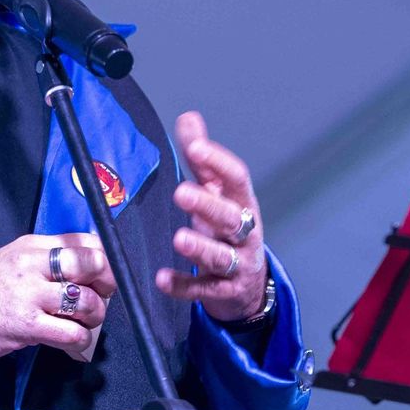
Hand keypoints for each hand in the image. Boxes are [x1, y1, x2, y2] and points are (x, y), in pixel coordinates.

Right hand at [0, 232, 115, 364]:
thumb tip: (83, 273)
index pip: (84, 241)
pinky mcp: (26, 326)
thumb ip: (43, 262)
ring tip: (83, 323)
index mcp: (31, 247)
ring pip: (86, 301)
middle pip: (92, 264)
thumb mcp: (10, 261)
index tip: (104, 275)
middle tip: (102, 297)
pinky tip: (70, 340)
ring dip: (94, 316)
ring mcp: (29, 295)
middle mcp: (32, 265)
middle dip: (107, 284)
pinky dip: (79, 339)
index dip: (104, 259)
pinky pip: (71, 333)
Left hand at [155, 111, 270, 322]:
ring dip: (200, 247)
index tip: (195, 148)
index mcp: (242, 203)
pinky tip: (163, 279)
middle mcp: (245, 233)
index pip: (237, 179)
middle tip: (180, 192)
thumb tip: (188, 118)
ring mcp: (237, 264)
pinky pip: (203, 290)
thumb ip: (202, 159)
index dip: (219, 162)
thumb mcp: (218, 193)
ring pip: (221, 256)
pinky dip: (184, 286)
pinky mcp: (223, 292)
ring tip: (178, 238)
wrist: (247, 285)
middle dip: (207, 205)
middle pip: (230, 218)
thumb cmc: (227, 228)